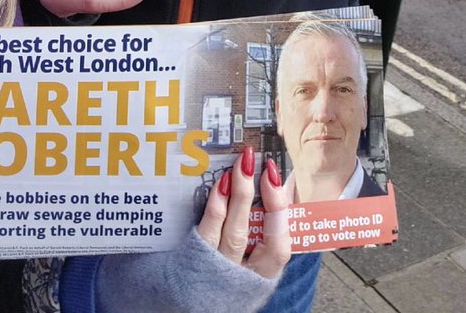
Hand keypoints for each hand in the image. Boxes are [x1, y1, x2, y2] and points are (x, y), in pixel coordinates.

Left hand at [197, 149, 289, 280]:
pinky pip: (208, 231)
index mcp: (263, 275)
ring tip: (243, 166)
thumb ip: (262, 231)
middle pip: (261, 237)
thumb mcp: (249, 262)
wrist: (184, 299)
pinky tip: (220, 183)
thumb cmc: (224, 273)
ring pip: (235, 232)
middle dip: (267, 198)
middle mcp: (244, 275)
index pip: (280, 246)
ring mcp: (219, 269)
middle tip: (266, 165)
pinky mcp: (195, 261)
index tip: (277, 179)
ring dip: (240, 195)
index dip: (281, 212)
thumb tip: (272, 186)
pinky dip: (216, 206)